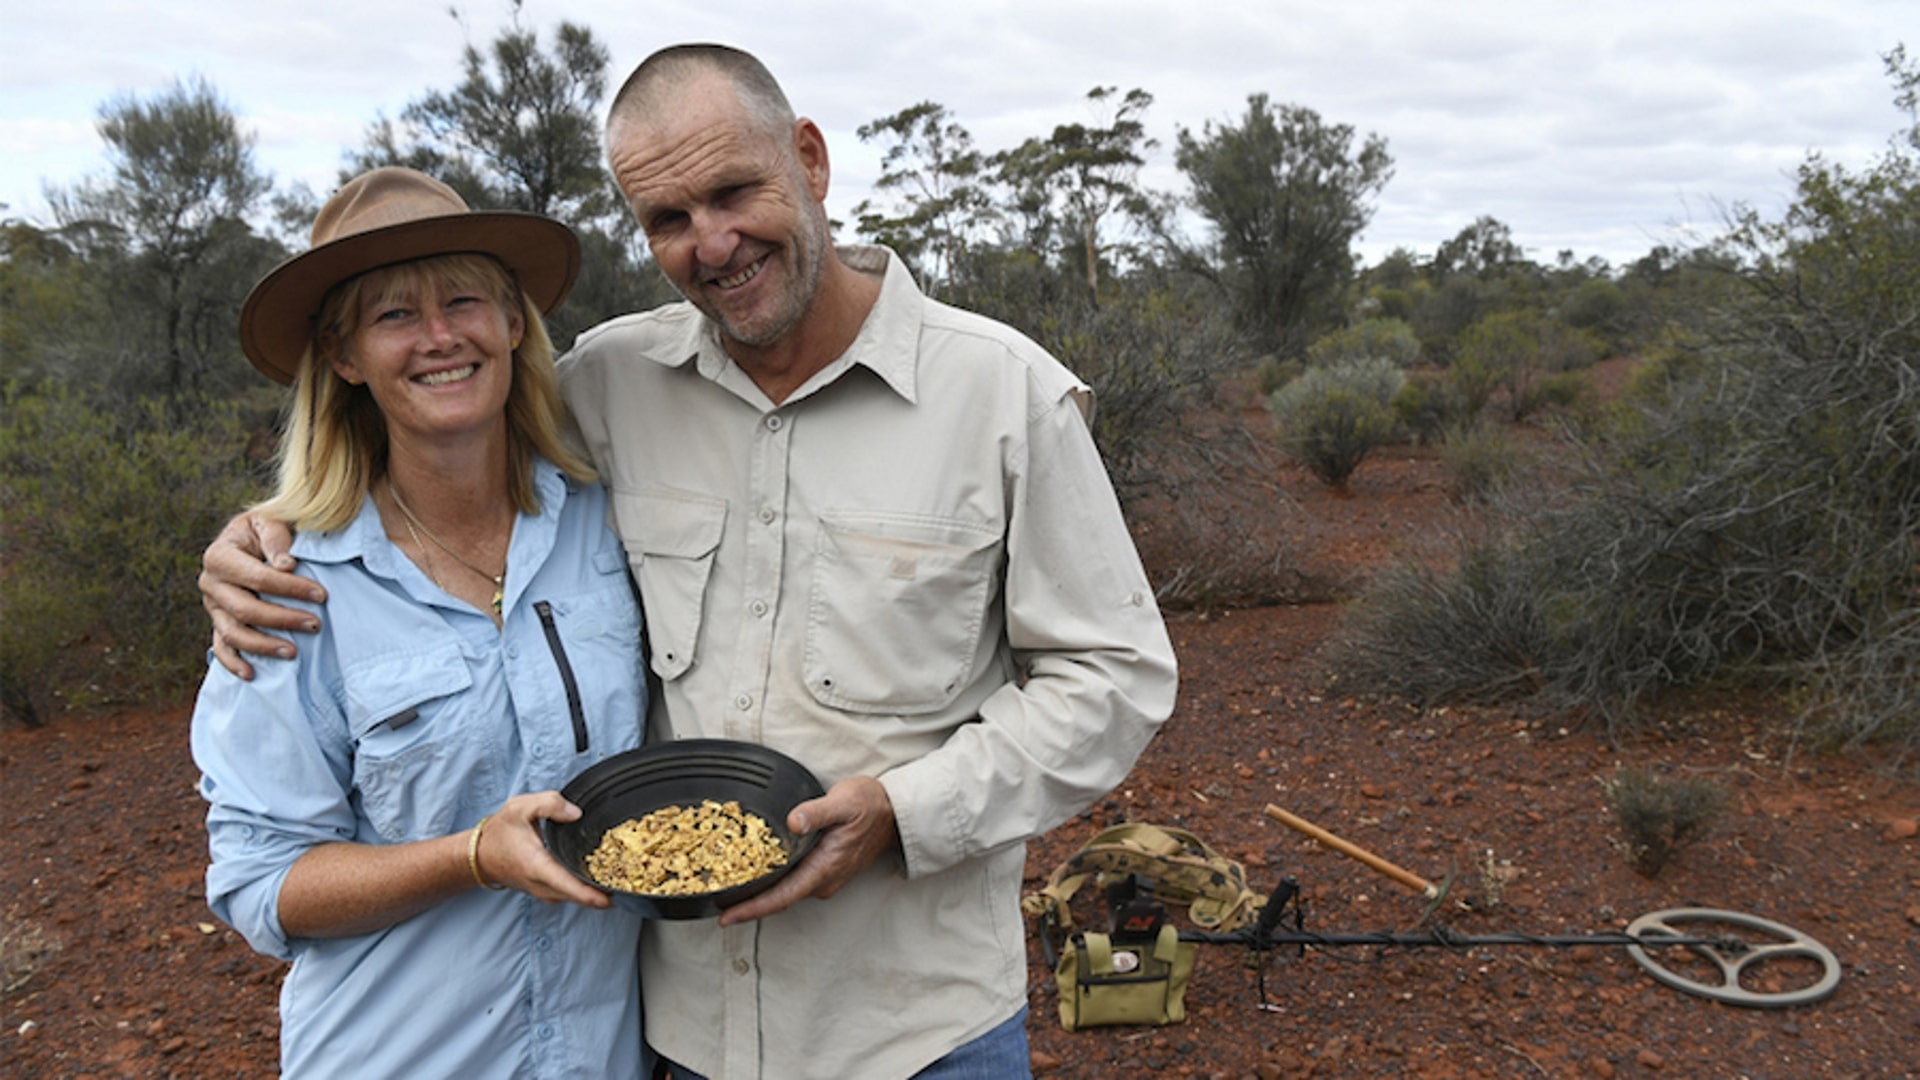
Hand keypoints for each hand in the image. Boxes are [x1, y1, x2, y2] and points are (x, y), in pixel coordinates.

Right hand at [200, 511, 323, 678]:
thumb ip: (276, 538)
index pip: (257, 578)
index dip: (290, 588)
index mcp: (220, 555)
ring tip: (293, 652)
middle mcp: (211, 583)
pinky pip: (221, 647)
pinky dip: (233, 663)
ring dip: (263, 646)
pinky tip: (252, 674)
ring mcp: (212, 606)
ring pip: (233, 633)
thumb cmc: (267, 528)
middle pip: (245, 610)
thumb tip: (285, 566)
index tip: (322, 595)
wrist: (252, 536)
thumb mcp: (271, 520)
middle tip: (315, 624)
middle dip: (283, 619)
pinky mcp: (218, 621)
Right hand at [475, 791, 612, 907]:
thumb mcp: (520, 807)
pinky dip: (587, 888)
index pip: (571, 888)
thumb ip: (550, 804)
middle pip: (581, 897)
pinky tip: (601, 875)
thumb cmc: (499, 833)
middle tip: (632, 878)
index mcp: (539, 866)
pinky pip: (572, 894)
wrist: (480, 855)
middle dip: (606, 891)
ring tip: (622, 875)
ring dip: (598, 890)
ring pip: (578, 898)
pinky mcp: (548, 893)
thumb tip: (576, 813)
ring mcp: (546, 893)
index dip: (596, 895)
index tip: (617, 895)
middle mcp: (544, 886)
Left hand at [718, 775, 897, 925]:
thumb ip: (816, 813)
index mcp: (824, 868)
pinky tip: (757, 874)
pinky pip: (793, 883)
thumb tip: (794, 822)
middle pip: (778, 899)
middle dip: (747, 904)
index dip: (752, 909)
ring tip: (729, 889)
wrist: (894, 813)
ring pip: (785, 892)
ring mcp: (824, 878)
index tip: (726, 917)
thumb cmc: (869, 806)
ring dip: (759, 893)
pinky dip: (772, 883)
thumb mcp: (843, 802)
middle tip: (716, 900)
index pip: (782, 897)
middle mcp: (823, 880)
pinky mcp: (824, 871)